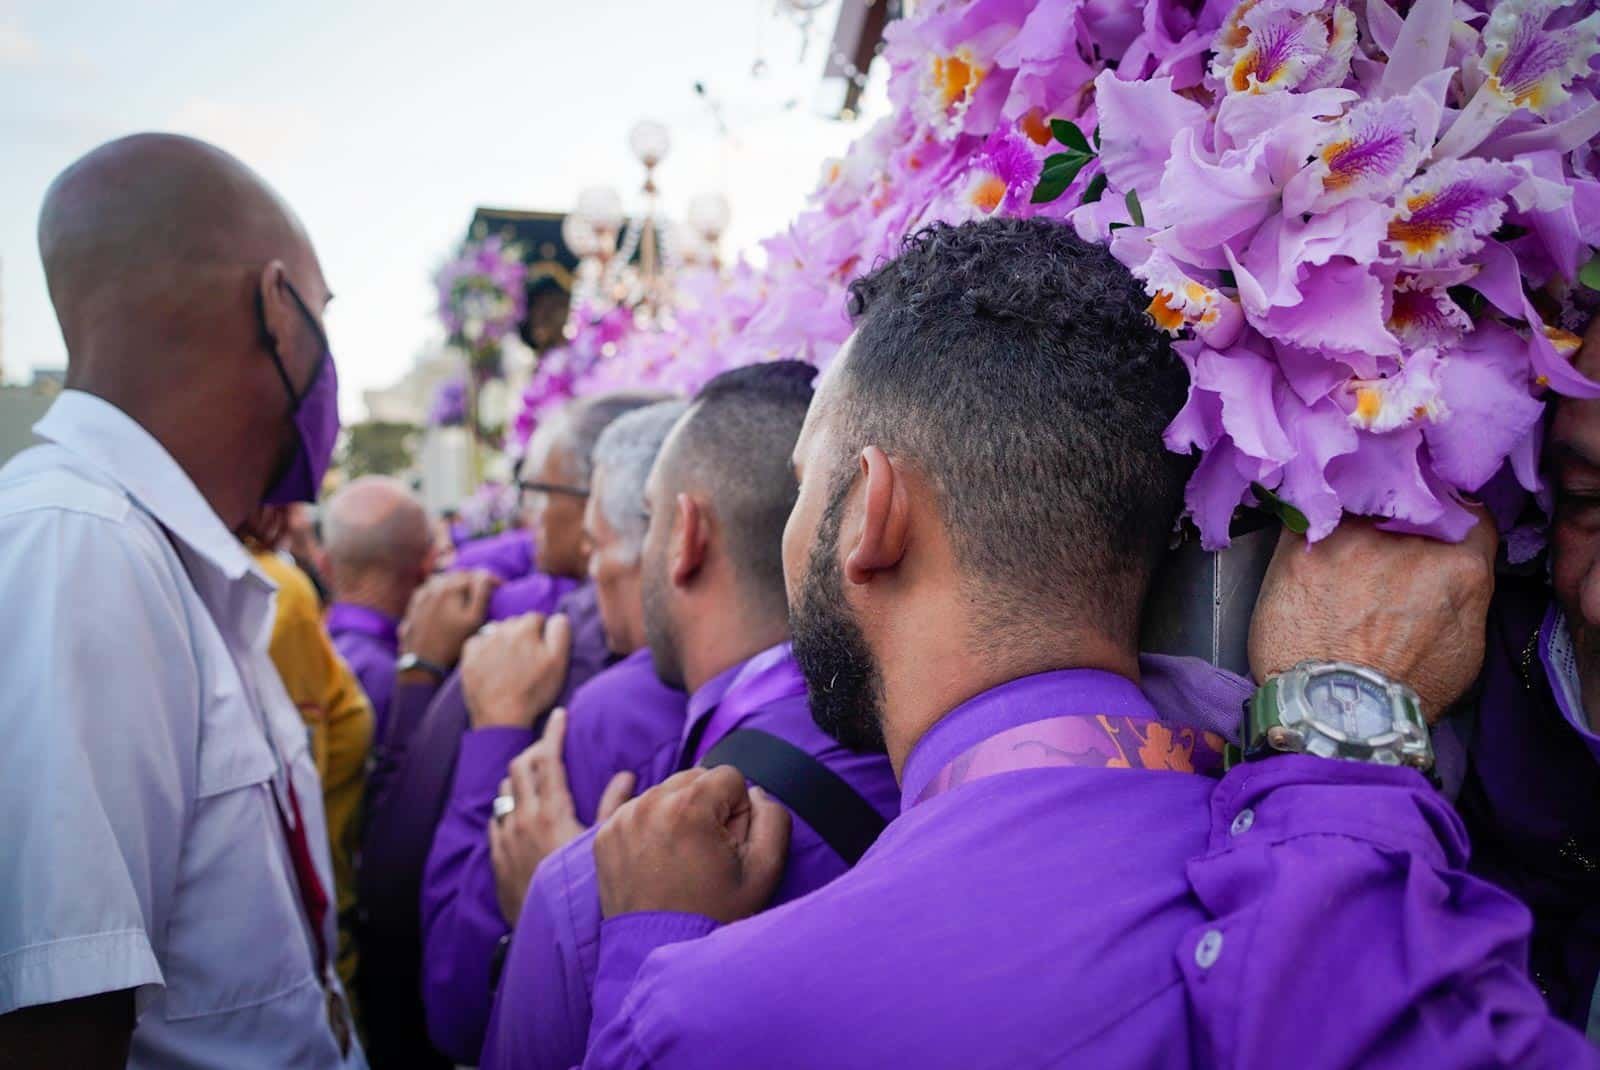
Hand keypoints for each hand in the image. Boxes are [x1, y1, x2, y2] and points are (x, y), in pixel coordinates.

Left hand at [398, 571, 496, 668]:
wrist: (422, 663)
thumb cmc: (452, 643)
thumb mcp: (473, 620)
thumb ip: (481, 593)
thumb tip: (486, 574)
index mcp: (451, 588)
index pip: (477, 575)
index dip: (492, 580)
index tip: (504, 588)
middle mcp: (434, 587)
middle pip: (459, 574)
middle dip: (475, 579)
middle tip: (488, 590)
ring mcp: (422, 596)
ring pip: (444, 580)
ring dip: (457, 583)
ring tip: (468, 594)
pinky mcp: (414, 607)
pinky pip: (430, 590)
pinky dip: (441, 591)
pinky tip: (447, 601)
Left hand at [460, 612, 571, 729]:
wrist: (502, 716)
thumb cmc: (533, 691)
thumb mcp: (558, 662)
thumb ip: (560, 632)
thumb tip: (557, 616)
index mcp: (526, 628)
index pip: (537, 618)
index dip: (541, 635)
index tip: (540, 652)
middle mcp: (502, 629)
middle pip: (516, 623)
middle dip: (522, 635)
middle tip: (525, 659)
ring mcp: (483, 641)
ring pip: (497, 630)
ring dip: (503, 640)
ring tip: (508, 662)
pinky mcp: (469, 655)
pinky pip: (478, 641)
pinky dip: (484, 648)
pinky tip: (490, 663)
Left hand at [487, 709, 634, 924]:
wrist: (544, 928)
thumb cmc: (580, 886)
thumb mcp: (601, 843)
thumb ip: (613, 806)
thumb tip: (627, 774)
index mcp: (551, 811)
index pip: (548, 758)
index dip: (554, 732)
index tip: (561, 714)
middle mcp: (522, 818)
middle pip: (519, 767)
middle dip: (535, 751)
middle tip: (550, 747)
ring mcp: (505, 836)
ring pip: (504, 791)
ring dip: (519, 778)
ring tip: (536, 777)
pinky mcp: (495, 855)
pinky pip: (495, 819)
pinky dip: (508, 807)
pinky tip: (520, 814)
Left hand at [595, 766, 789, 922]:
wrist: (659, 955)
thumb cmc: (714, 915)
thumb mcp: (765, 871)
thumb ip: (773, 818)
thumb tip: (755, 793)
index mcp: (689, 807)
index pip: (729, 776)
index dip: (738, 811)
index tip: (727, 845)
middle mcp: (650, 804)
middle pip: (695, 778)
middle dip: (707, 808)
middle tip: (705, 854)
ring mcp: (623, 819)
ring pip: (666, 792)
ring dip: (679, 814)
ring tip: (681, 860)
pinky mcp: (605, 834)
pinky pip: (638, 809)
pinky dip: (652, 825)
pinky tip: (659, 859)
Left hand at [1248, 512, 1496, 721]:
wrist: (1337, 713)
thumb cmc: (1403, 692)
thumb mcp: (1465, 646)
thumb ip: (1462, 592)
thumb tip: (1449, 569)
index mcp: (1459, 566)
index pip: (1466, 512)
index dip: (1447, 516)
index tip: (1432, 524)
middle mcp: (1408, 542)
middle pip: (1407, 505)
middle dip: (1397, 518)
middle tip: (1379, 546)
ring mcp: (1352, 540)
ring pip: (1356, 506)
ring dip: (1352, 522)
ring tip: (1340, 554)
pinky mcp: (1302, 548)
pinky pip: (1307, 518)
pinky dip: (1309, 528)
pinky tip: (1306, 550)